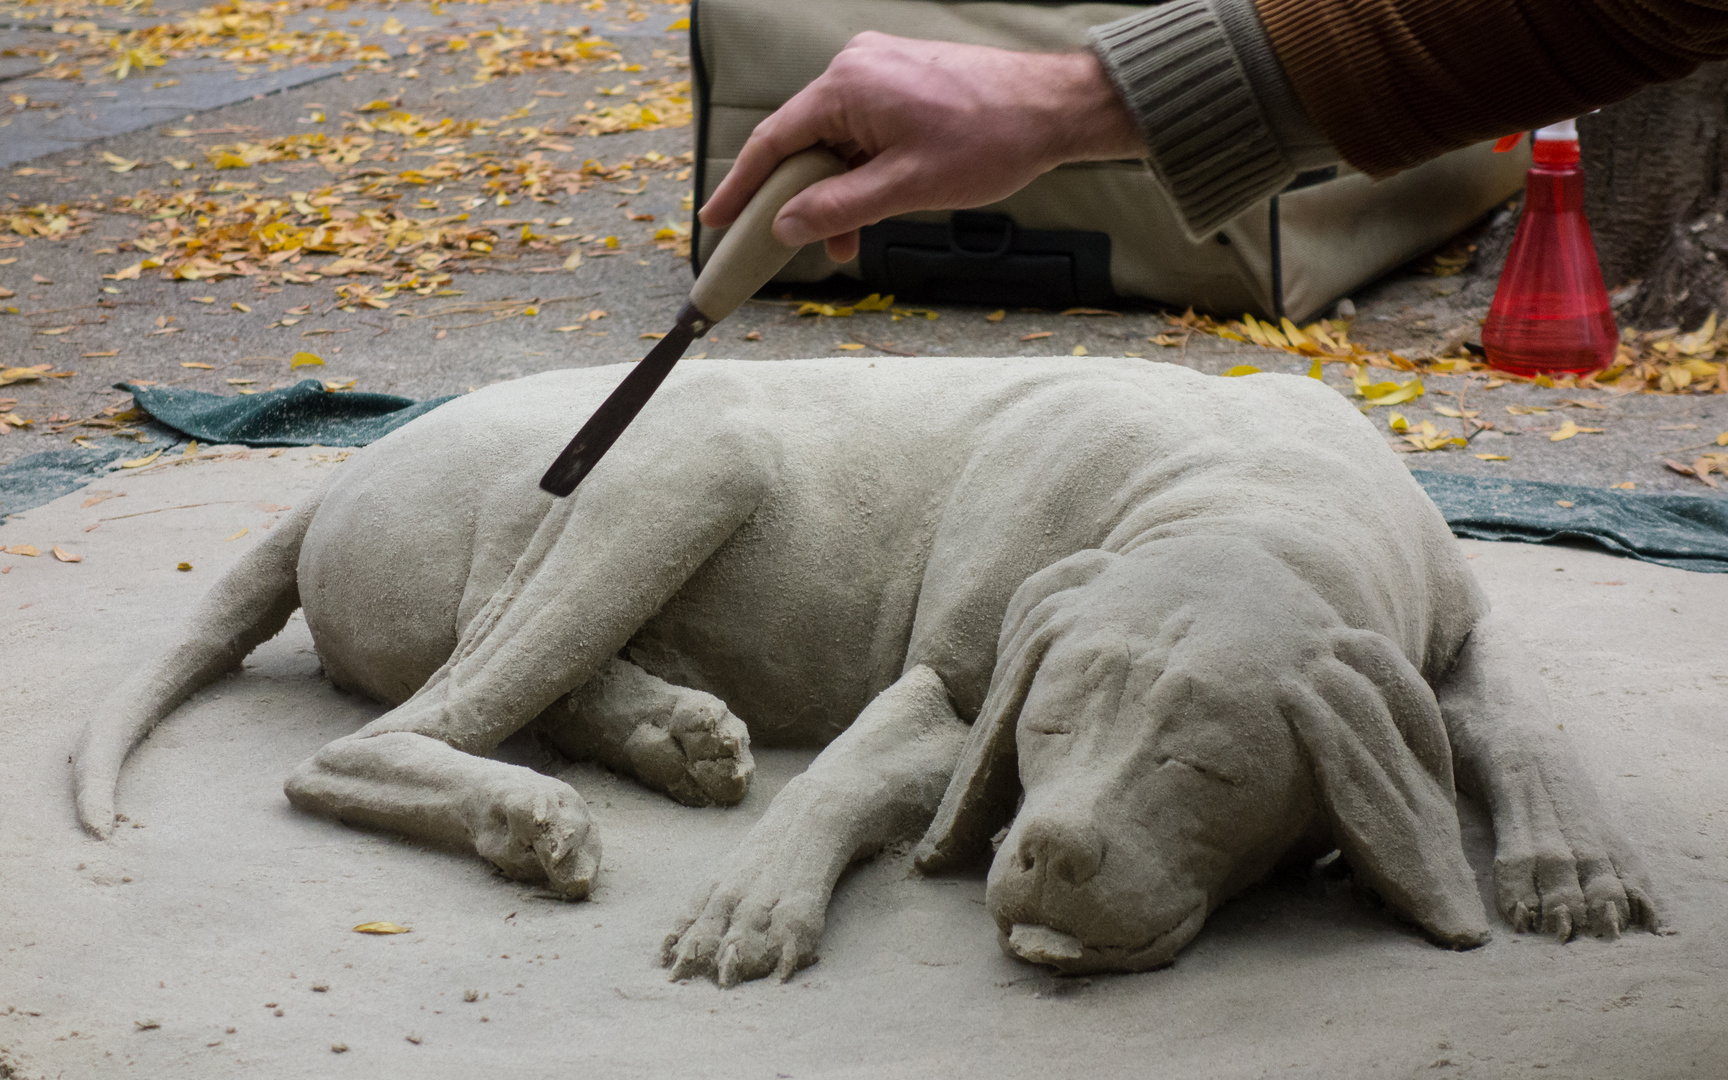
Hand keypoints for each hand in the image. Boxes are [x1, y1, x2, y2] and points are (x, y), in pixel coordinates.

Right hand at [698, 32, 1144, 262]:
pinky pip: (863, 131)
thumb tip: (785, 226)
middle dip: (798, 199)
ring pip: (836, 141)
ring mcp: (881, 70)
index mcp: (846, 86)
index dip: (740, 185)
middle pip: (803, 141)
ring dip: (835, 192)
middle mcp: (856, 68)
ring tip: (846, 243)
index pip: (773, 141)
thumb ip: (838, 208)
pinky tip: (870, 209)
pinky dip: (860, 172)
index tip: (716, 219)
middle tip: (784, 245)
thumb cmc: (989, 140)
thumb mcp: (905, 188)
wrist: (1054, 107)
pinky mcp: (903, 80)